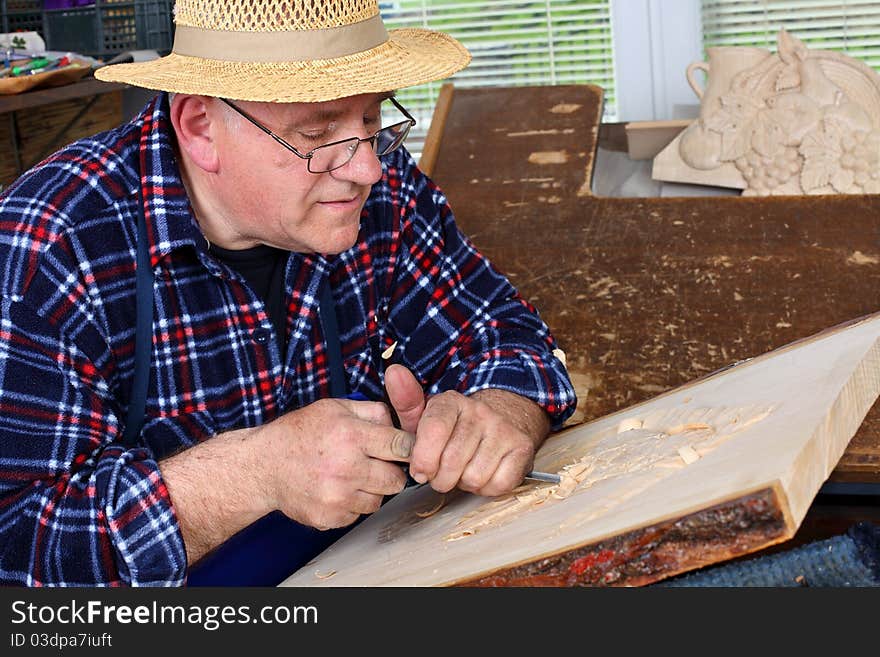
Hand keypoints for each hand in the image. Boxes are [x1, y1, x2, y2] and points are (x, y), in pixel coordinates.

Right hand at [259, 397, 412, 529]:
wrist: (264, 466)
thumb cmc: (299, 433)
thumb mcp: (334, 408)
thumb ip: (371, 411)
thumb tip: (398, 422)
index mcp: (351, 435)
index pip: (401, 446)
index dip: (407, 448)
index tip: (403, 450)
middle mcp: (346, 467)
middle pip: (396, 479)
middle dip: (391, 471)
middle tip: (375, 464)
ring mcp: (338, 496)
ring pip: (380, 500)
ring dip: (372, 490)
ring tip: (352, 476)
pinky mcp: (330, 517)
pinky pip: (359, 515)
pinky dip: (353, 504)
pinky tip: (337, 490)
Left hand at [384, 364, 548, 495]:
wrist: (502, 421)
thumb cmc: (455, 428)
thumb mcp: (426, 416)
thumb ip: (405, 401)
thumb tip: (394, 372)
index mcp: (452, 402)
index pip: (434, 430)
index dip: (423, 459)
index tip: (419, 472)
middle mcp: (480, 412)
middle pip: (451, 462)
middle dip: (441, 478)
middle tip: (443, 473)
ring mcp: (504, 430)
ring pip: (474, 477)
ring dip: (464, 482)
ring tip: (464, 470)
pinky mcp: (522, 448)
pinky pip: (498, 485)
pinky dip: (487, 488)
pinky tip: (483, 474)